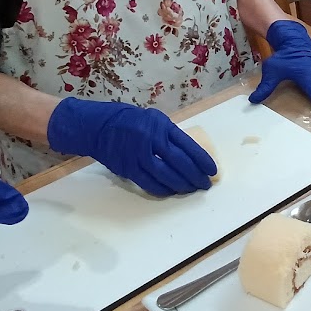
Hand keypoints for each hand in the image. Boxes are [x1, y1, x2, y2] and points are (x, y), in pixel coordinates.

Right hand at [47, 98, 215, 195]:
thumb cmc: (129, 120)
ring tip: (191, 189)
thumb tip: (189, 154)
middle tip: (204, 184)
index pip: (188, 145)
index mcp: (161, 125)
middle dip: (195, 176)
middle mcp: (151, 139)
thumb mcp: (153, 119)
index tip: (212, 170)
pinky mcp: (128, 168)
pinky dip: (163, 189)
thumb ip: (169, 135)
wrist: (98, 126)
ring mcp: (138, 155)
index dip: (202, 161)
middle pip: (180, 163)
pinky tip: (171, 191)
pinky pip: (149, 183)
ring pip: (166, 176)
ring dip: (181, 185)